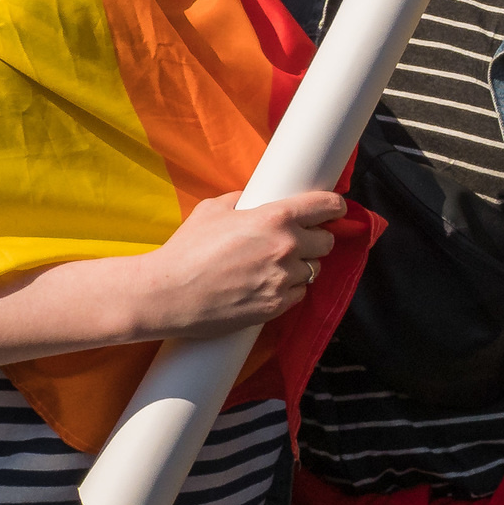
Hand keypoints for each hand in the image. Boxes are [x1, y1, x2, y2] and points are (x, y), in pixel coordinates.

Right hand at [130, 191, 344, 339]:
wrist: (168, 294)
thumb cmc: (186, 250)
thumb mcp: (213, 210)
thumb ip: (242, 201)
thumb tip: (254, 199)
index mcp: (275, 218)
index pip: (326, 206)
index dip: (334, 207)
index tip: (335, 209)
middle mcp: (287, 247)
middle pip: (326, 242)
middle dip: (315, 239)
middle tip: (297, 240)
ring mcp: (284, 279)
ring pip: (314, 270)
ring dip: (301, 266)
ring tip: (275, 266)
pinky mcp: (277, 306)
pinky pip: (299, 294)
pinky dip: (289, 289)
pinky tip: (268, 285)